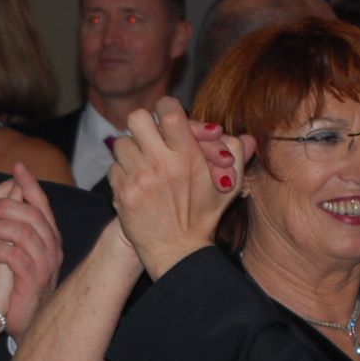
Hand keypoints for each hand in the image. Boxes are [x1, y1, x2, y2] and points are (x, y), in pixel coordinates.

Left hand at [0, 162, 63, 339]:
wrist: (22, 321)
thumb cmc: (16, 284)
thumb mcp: (17, 251)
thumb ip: (13, 226)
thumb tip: (2, 196)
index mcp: (47, 237)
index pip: (42, 204)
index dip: (30, 184)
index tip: (17, 166)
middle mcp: (51, 248)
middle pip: (33, 214)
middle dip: (7, 206)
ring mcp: (45, 266)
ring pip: (26, 233)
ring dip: (0, 228)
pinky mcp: (33, 283)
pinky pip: (18, 258)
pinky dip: (1, 251)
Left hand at [108, 98, 254, 278]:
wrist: (177, 251)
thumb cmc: (203, 217)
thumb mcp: (227, 187)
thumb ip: (235, 156)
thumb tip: (246, 136)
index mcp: (188, 156)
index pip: (168, 111)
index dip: (166, 108)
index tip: (168, 118)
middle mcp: (162, 163)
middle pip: (137, 118)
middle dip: (143, 125)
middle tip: (150, 138)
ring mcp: (139, 178)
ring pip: (122, 143)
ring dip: (131, 151)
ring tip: (143, 163)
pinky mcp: (122, 193)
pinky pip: (113, 167)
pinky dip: (123, 173)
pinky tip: (136, 183)